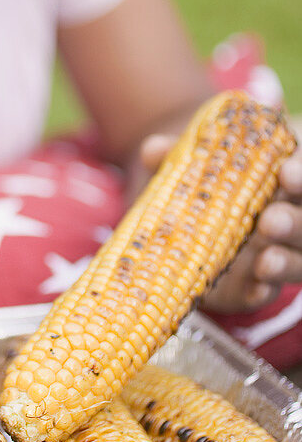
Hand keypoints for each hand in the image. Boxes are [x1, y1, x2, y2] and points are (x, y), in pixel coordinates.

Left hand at [140, 135, 301, 314]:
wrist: (177, 237)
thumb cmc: (195, 187)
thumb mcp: (184, 169)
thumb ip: (174, 157)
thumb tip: (153, 150)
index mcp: (276, 172)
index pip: (298, 167)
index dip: (300, 170)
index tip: (285, 173)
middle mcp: (286, 211)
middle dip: (295, 220)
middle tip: (269, 220)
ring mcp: (277, 250)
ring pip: (299, 258)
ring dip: (286, 260)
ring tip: (264, 262)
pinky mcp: (257, 284)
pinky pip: (268, 291)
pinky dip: (263, 290)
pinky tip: (256, 289)